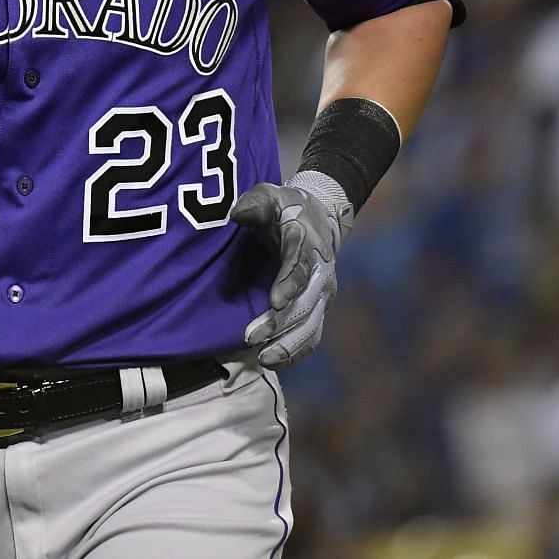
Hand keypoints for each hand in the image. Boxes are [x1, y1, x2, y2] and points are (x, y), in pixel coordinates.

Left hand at [230, 175, 351, 369]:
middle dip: (281, 323)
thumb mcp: (269, 196)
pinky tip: (272, 362)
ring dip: (289, 345)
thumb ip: (254, 204)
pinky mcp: (317, 308)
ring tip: (264, 359)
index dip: (289, 284)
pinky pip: (310, 335)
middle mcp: (320, 272)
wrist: (317, 217)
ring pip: (311, 325)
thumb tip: (237, 214)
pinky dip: (295, 352)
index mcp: (308, 243)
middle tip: (251, 337)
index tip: (275, 302)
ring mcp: (321, 294)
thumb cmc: (285, 207)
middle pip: (306, 303)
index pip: (300, 266)